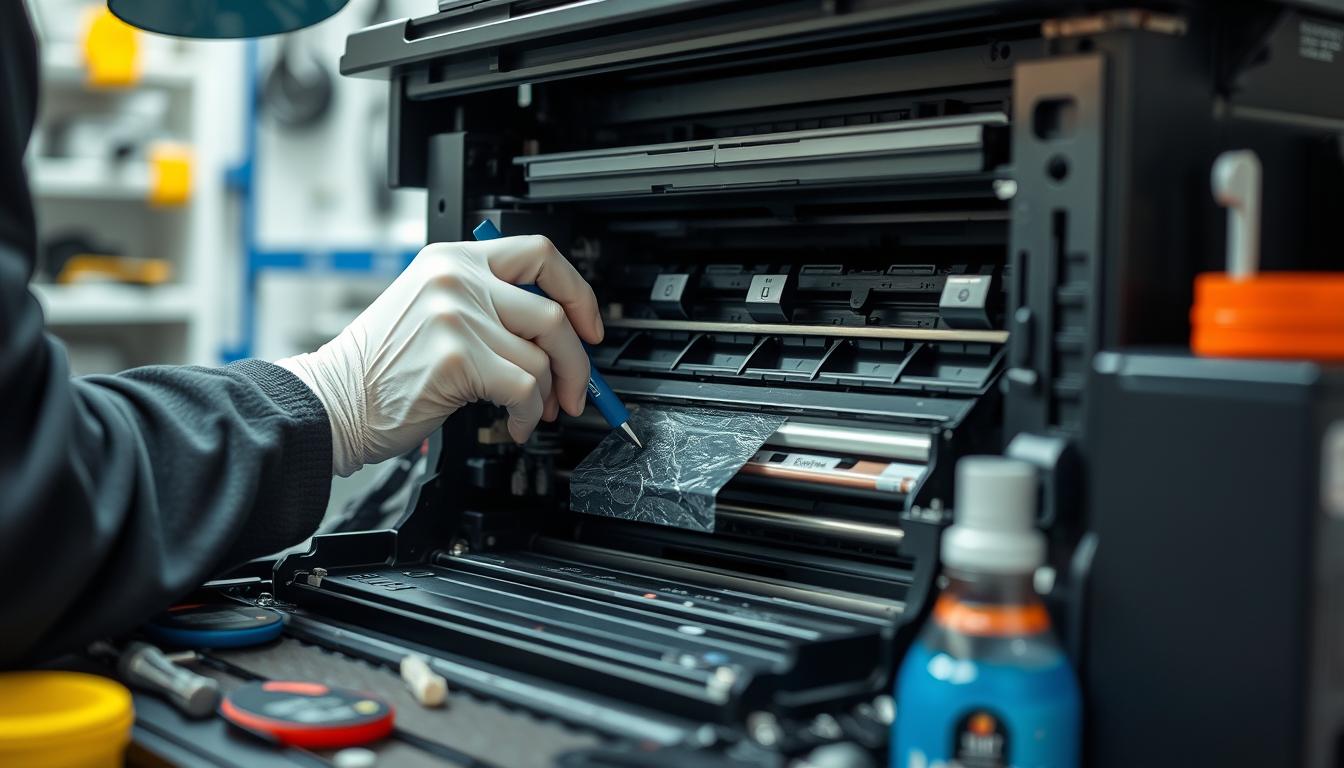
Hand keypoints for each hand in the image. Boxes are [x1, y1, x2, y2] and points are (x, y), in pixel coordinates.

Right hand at [278, 235, 602, 475]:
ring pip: (541, 357)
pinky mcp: (458, 359)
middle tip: (577, 390)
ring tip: (532, 413)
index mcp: (452, 259)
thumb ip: (488, 307)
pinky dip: (528, 415)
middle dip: (577, 362)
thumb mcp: (431, 311)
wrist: (334, 401)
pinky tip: (515, 424)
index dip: (577, 292)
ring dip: (546, 396)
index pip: (539, 254)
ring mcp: (456, 317)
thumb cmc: (380, 368)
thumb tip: (557, 337)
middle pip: (552, 312)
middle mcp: (456, 280)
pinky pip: (524, 388)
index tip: (589, 326)